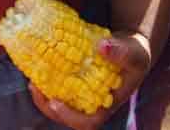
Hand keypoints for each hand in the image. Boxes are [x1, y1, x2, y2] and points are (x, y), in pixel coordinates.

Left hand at [30, 31, 151, 128]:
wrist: (130, 47)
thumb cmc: (136, 53)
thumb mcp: (135, 52)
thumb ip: (122, 52)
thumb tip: (102, 47)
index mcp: (108, 104)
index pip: (89, 122)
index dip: (70, 117)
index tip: (55, 102)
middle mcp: (93, 105)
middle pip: (66, 117)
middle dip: (47, 106)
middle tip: (35, 87)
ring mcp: (82, 96)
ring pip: (58, 105)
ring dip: (42, 96)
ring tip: (33, 80)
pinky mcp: (75, 84)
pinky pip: (57, 90)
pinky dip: (46, 83)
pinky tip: (38, 69)